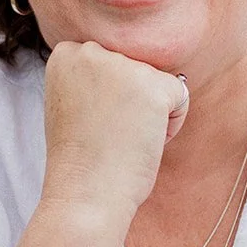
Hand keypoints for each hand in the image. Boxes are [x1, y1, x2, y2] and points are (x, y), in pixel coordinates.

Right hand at [41, 40, 189, 222]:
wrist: (84, 195)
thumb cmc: (81, 159)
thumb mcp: (73, 102)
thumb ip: (94, 77)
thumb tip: (136, 70)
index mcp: (66, 53)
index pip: (109, 62)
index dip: (106, 98)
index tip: (89, 123)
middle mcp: (91, 51)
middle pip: (134, 68)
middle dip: (129, 101)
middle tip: (105, 134)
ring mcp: (122, 66)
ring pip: (156, 82)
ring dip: (150, 113)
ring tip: (121, 140)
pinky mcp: (153, 86)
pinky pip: (180, 96)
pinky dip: (171, 124)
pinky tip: (143, 142)